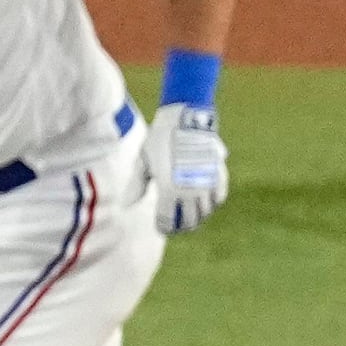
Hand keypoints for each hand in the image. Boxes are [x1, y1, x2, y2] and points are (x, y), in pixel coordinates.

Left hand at [143, 103, 227, 231]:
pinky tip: (204, 202)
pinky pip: (218, 198)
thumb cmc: (160, 139)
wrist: (186, 118)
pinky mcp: (219, 175)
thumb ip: (136, 185)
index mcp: (169, 190)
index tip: (161, 227)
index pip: (168, 221)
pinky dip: (211, 203)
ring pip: (205, 212)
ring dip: (197, 217)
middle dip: (182, 226)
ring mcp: (207, 184)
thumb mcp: (143, 161)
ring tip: (191, 217)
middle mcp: (190, 191)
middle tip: (176, 226)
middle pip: (189, 221)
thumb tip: (126, 205)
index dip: (164, 227)